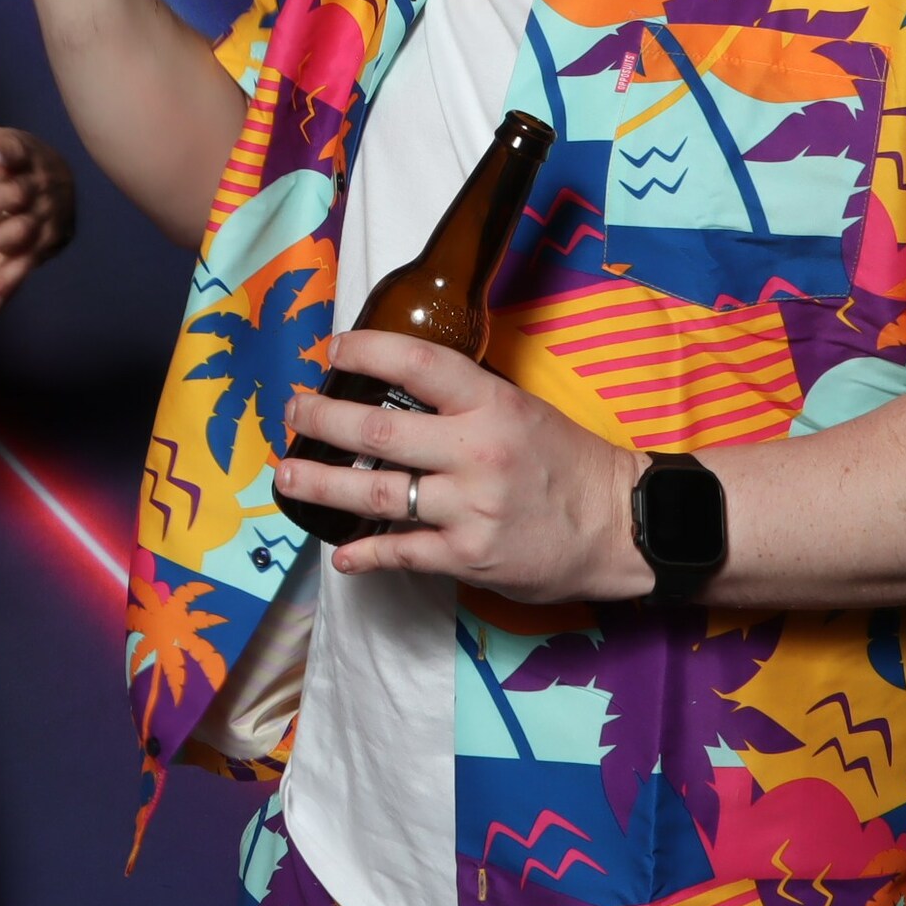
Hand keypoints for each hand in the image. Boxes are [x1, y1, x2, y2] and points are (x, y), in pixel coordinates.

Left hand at [0, 83, 74, 310]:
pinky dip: (6, 284)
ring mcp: (43, 220)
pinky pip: (24, 268)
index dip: (5, 153)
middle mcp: (38, 188)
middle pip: (15, 197)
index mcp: (24, 156)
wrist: (58, 184)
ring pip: (19, 234)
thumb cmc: (10, 159)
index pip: (16, 152)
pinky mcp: (43, 248)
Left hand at [274, 331, 646, 603]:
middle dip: (321, 420)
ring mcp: (470, 507)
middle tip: (291, 411)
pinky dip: (364, 555)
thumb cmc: (568, 462)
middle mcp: (476, 451)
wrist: (620, 524)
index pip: (416, 362)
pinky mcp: (469, 556)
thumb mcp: (522, 409)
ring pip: (375, 495)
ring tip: (285, 477)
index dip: (365, 351)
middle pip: (377, 433)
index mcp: (491, 403)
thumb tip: (399, 392)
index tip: (332, 349)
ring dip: (320, 485)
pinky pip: (401, 553)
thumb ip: (465, 401)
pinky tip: (341, 554)